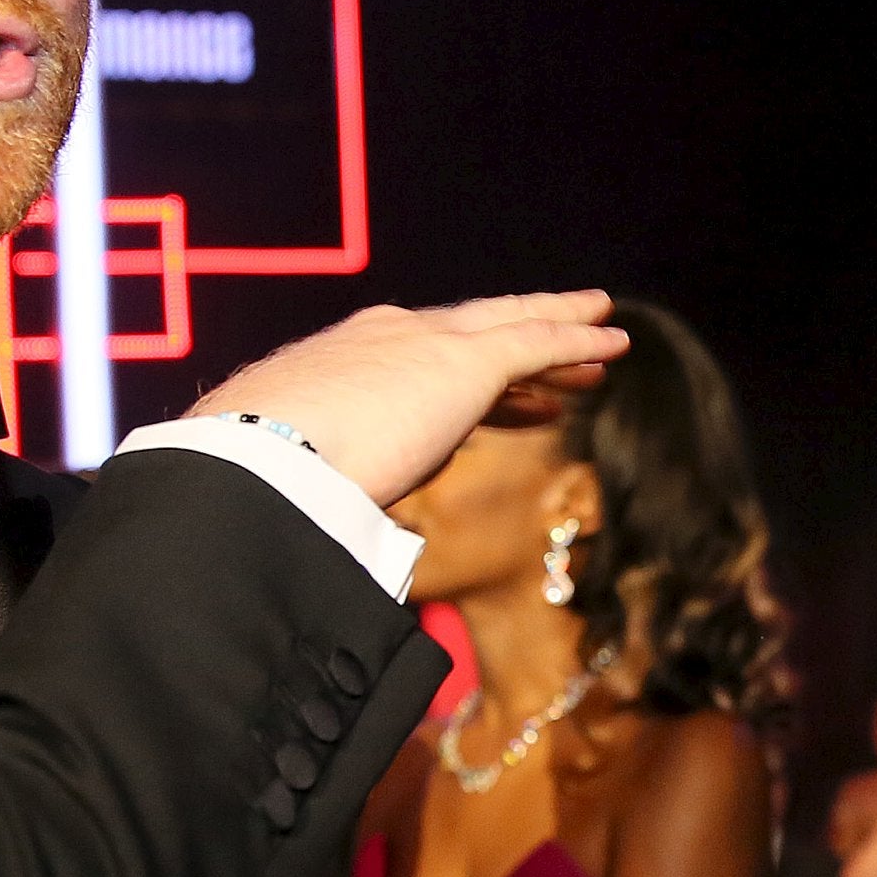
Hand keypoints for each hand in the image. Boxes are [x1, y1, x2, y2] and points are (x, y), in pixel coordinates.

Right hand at [189, 293, 627, 507]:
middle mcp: (386, 340)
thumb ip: (339, 500)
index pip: (419, 367)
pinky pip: (537, 341)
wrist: (261, 452)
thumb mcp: (303, 483)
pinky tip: (615, 340)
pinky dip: (577, 337)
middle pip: (471, 334)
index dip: (468, 384)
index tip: (506, 399)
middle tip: (568, 355)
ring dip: (562, 335)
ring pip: (513, 328)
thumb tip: (357, 549)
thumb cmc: (265, 485)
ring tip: (605, 342)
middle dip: (519, 343)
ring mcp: (425, 345)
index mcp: (345, 368)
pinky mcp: (466, 361)